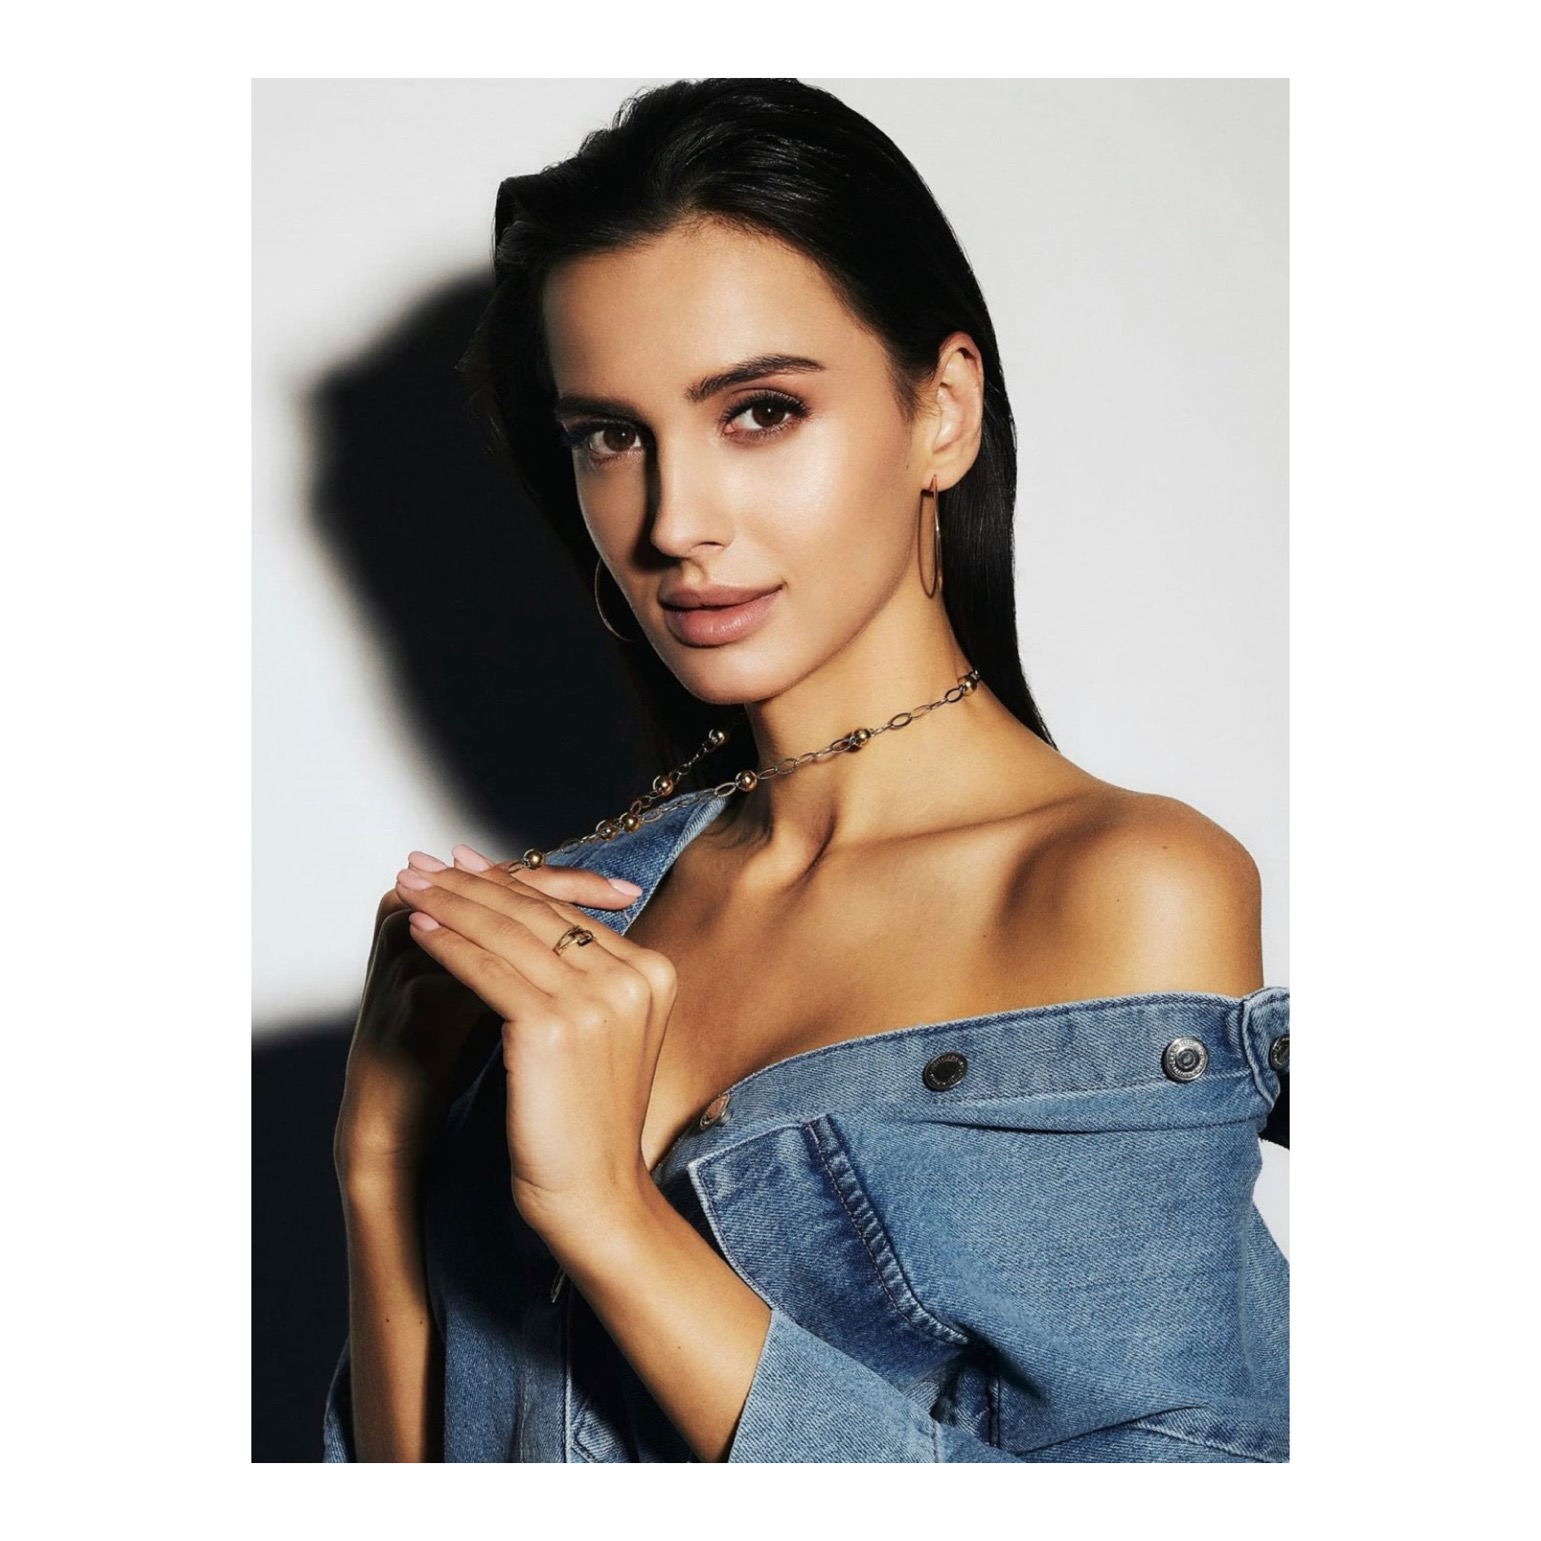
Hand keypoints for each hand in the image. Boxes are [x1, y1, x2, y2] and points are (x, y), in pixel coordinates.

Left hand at [386, 852, 675, 1238]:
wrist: (595, 1194)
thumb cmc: (588, 1118)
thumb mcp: (603, 1032)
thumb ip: (584, 975)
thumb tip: (526, 911)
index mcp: (653, 972)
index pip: (566, 913)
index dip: (507, 884)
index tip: (462, 863)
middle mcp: (632, 978)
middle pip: (537, 915)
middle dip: (471, 884)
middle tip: (423, 863)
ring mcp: (597, 1000)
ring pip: (508, 935)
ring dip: (450, 904)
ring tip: (409, 885)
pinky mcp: (553, 1027)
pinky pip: (489, 972)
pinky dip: (448, 946)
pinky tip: (417, 930)